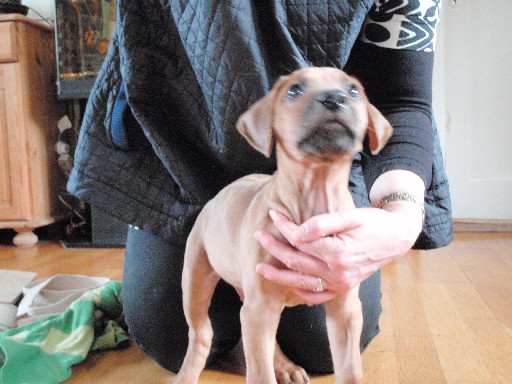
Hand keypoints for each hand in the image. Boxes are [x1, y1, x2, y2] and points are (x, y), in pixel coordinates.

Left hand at [254, 206, 421, 304]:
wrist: (396, 237)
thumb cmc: (372, 222)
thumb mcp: (350, 216)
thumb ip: (322, 224)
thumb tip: (296, 233)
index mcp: (338, 252)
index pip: (300, 240)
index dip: (283, 226)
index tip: (273, 214)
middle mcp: (338, 273)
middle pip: (295, 262)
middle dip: (274, 248)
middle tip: (258, 236)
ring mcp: (340, 284)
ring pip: (300, 282)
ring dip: (278, 276)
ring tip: (259, 268)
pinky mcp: (342, 288)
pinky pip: (316, 296)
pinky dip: (300, 291)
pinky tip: (288, 282)